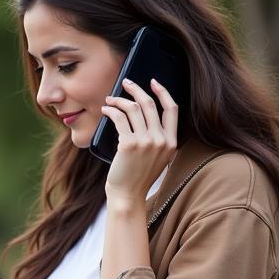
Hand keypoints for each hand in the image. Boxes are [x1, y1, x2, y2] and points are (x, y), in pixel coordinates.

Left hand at [101, 76, 178, 208]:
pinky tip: (106, 110)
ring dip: (119, 100)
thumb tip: (142, 113)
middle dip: (136, 89)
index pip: (172, 109)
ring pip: (133, 108)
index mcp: (171, 142)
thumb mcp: (156, 158)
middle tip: (125, 82)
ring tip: (110, 100)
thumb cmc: (137, 177)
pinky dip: (111, 111)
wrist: (128, 196)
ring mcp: (146, 141)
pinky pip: (120, 119)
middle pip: (150, 104)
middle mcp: (161, 140)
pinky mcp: (129, 144)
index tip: (153, 82)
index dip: (163, 92)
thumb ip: (157, 139)